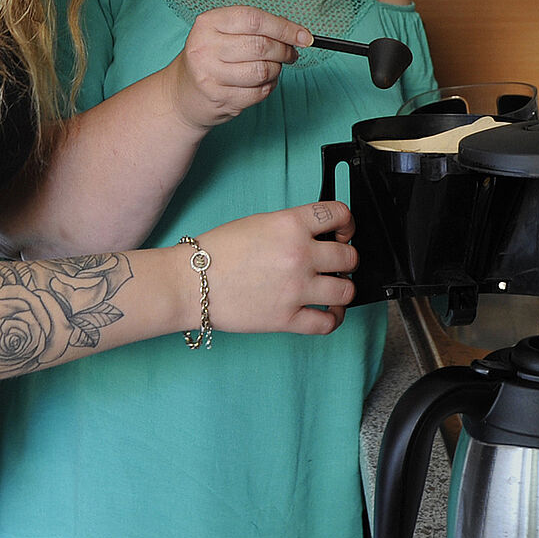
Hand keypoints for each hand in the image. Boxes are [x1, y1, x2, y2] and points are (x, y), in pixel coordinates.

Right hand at [165, 5, 313, 130]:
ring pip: (262, 71)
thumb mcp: (223, 32)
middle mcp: (205, 47)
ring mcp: (209, 74)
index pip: (254, 19)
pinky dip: (268, 87)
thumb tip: (295, 32)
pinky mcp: (218, 98)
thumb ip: (256, 28)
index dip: (284, 28)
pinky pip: (259, 92)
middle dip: (284, 51)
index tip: (304, 37)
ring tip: (272, 69)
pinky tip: (261, 84)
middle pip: (261, 46)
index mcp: (208, 22)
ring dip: (276, 71)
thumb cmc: (210, 57)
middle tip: (291, 54)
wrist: (182, 93)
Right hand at [194, 201, 356, 335]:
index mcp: (290, 225)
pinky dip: (333, 318)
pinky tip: (328, 312)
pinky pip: (327, 323)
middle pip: (349, 256)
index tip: (344, 231)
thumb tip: (318, 235)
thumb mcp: (258, 222)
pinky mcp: (287, 319)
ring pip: (346, 290)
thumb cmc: (216, 252)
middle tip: (336, 262)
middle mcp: (299, 255)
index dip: (347, 223)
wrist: (189, 282)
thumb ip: (292, 227)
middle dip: (346, 258)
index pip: (338, 214)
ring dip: (343, 288)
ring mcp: (295, 289)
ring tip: (332, 288)